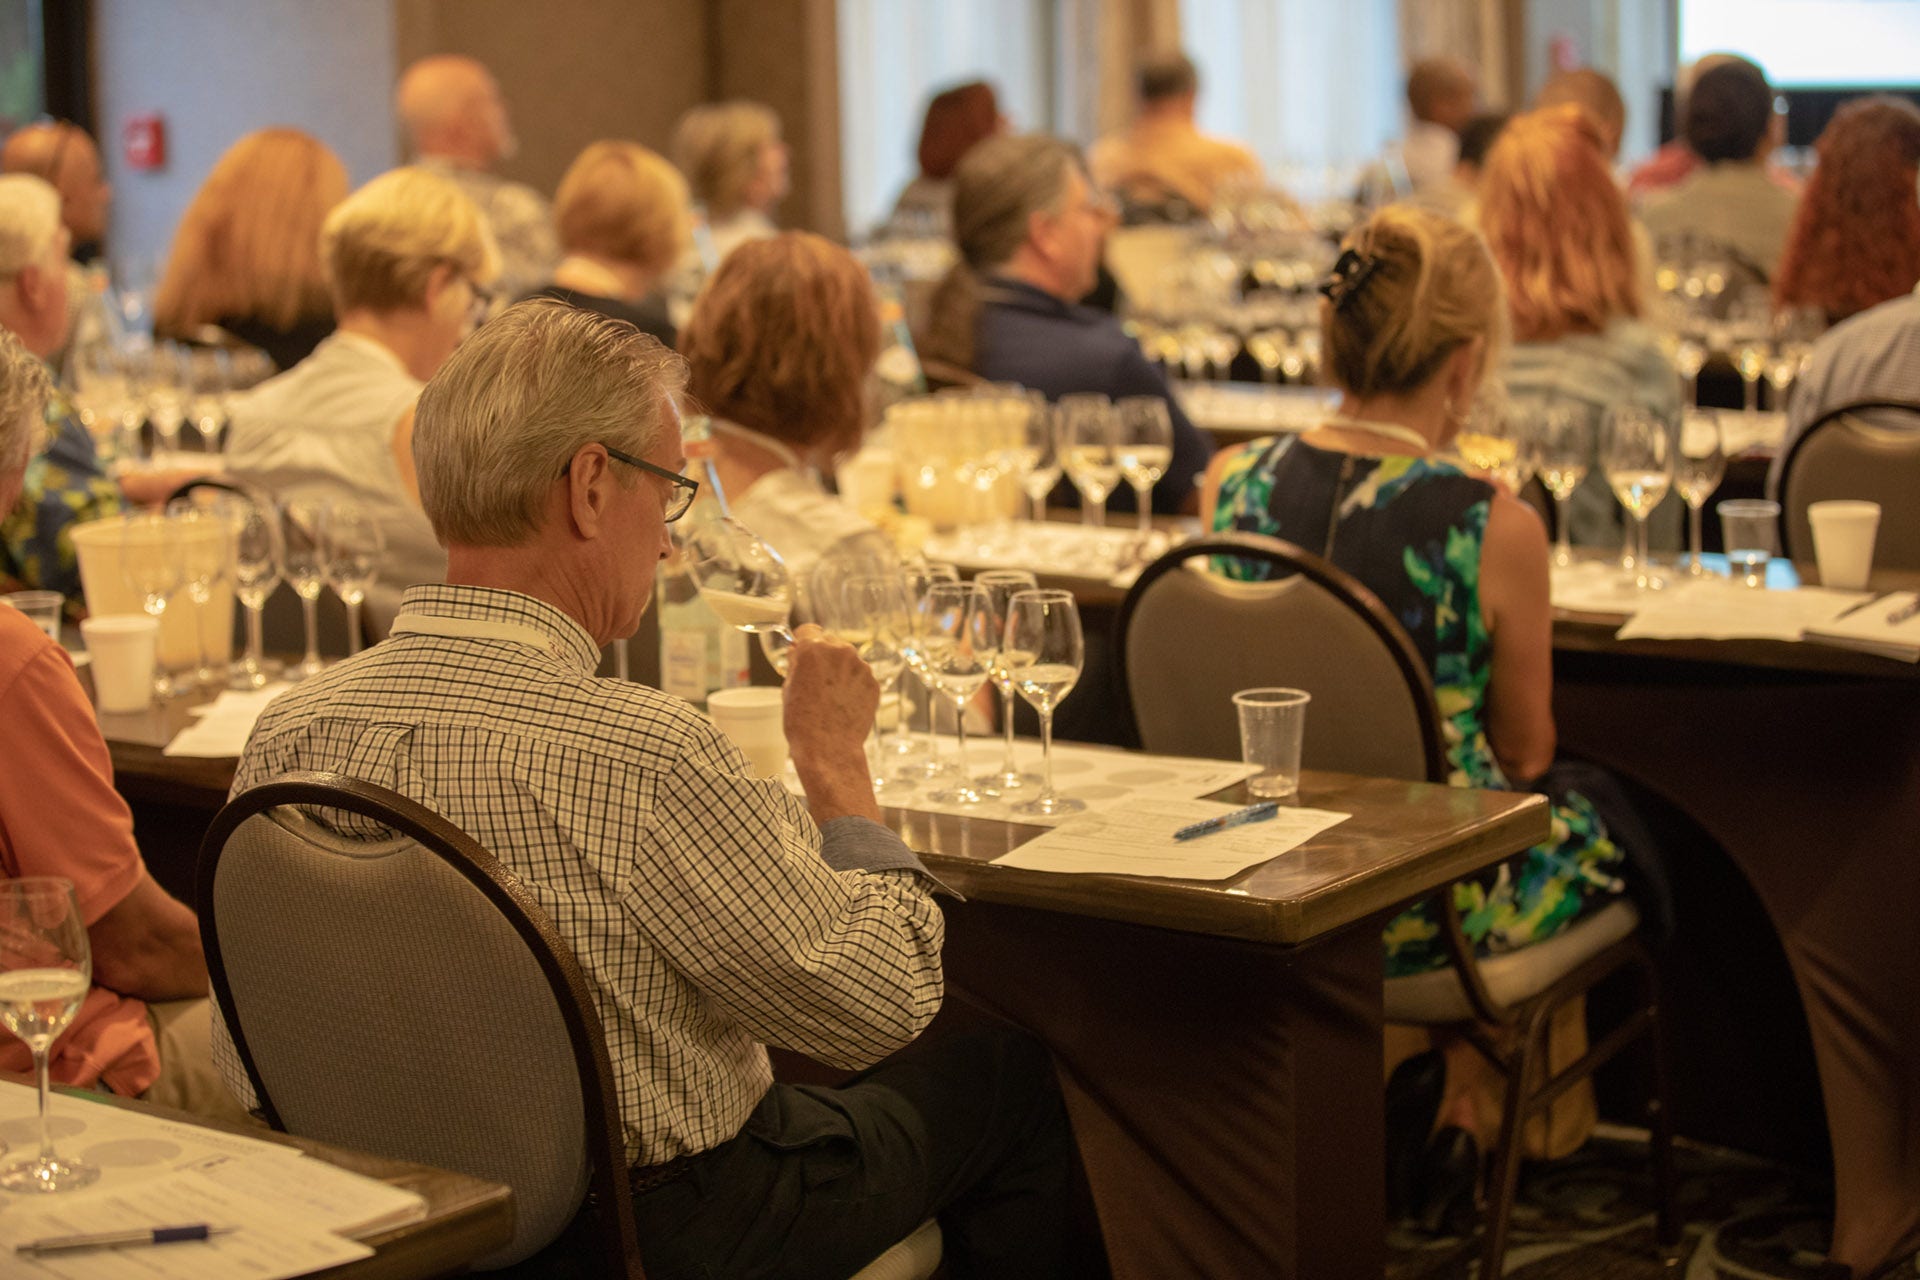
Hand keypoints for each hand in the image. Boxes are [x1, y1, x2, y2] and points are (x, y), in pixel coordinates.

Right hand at [782, 624, 881, 821]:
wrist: (828, 749)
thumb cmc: (802, 722)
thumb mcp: (788, 689)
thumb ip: (796, 665)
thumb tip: (798, 654)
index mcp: (813, 650)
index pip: (808, 630)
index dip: (803, 641)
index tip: (802, 650)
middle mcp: (840, 652)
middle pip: (830, 643)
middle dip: (823, 656)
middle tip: (816, 680)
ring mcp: (861, 667)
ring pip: (847, 660)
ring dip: (840, 670)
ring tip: (830, 696)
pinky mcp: (873, 683)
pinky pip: (860, 676)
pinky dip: (853, 685)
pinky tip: (843, 703)